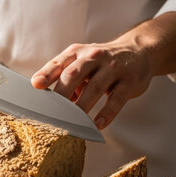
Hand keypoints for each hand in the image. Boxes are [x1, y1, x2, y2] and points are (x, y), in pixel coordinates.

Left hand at [31, 12, 175, 129]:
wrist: (139, 51)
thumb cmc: (102, 63)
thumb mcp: (82, 63)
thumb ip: (67, 81)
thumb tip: (53, 104)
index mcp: (77, 53)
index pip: (58, 63)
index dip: (46, 74)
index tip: (36, 85)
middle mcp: (93, 57)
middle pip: (73, 75)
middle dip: (61, 95)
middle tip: (52, 114)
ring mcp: (113, 68)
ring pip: (94, 87)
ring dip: (81, 107)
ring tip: (72, 124)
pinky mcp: (129, 81)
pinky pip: (116, 99)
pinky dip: (106, 114)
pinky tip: (97, 125)